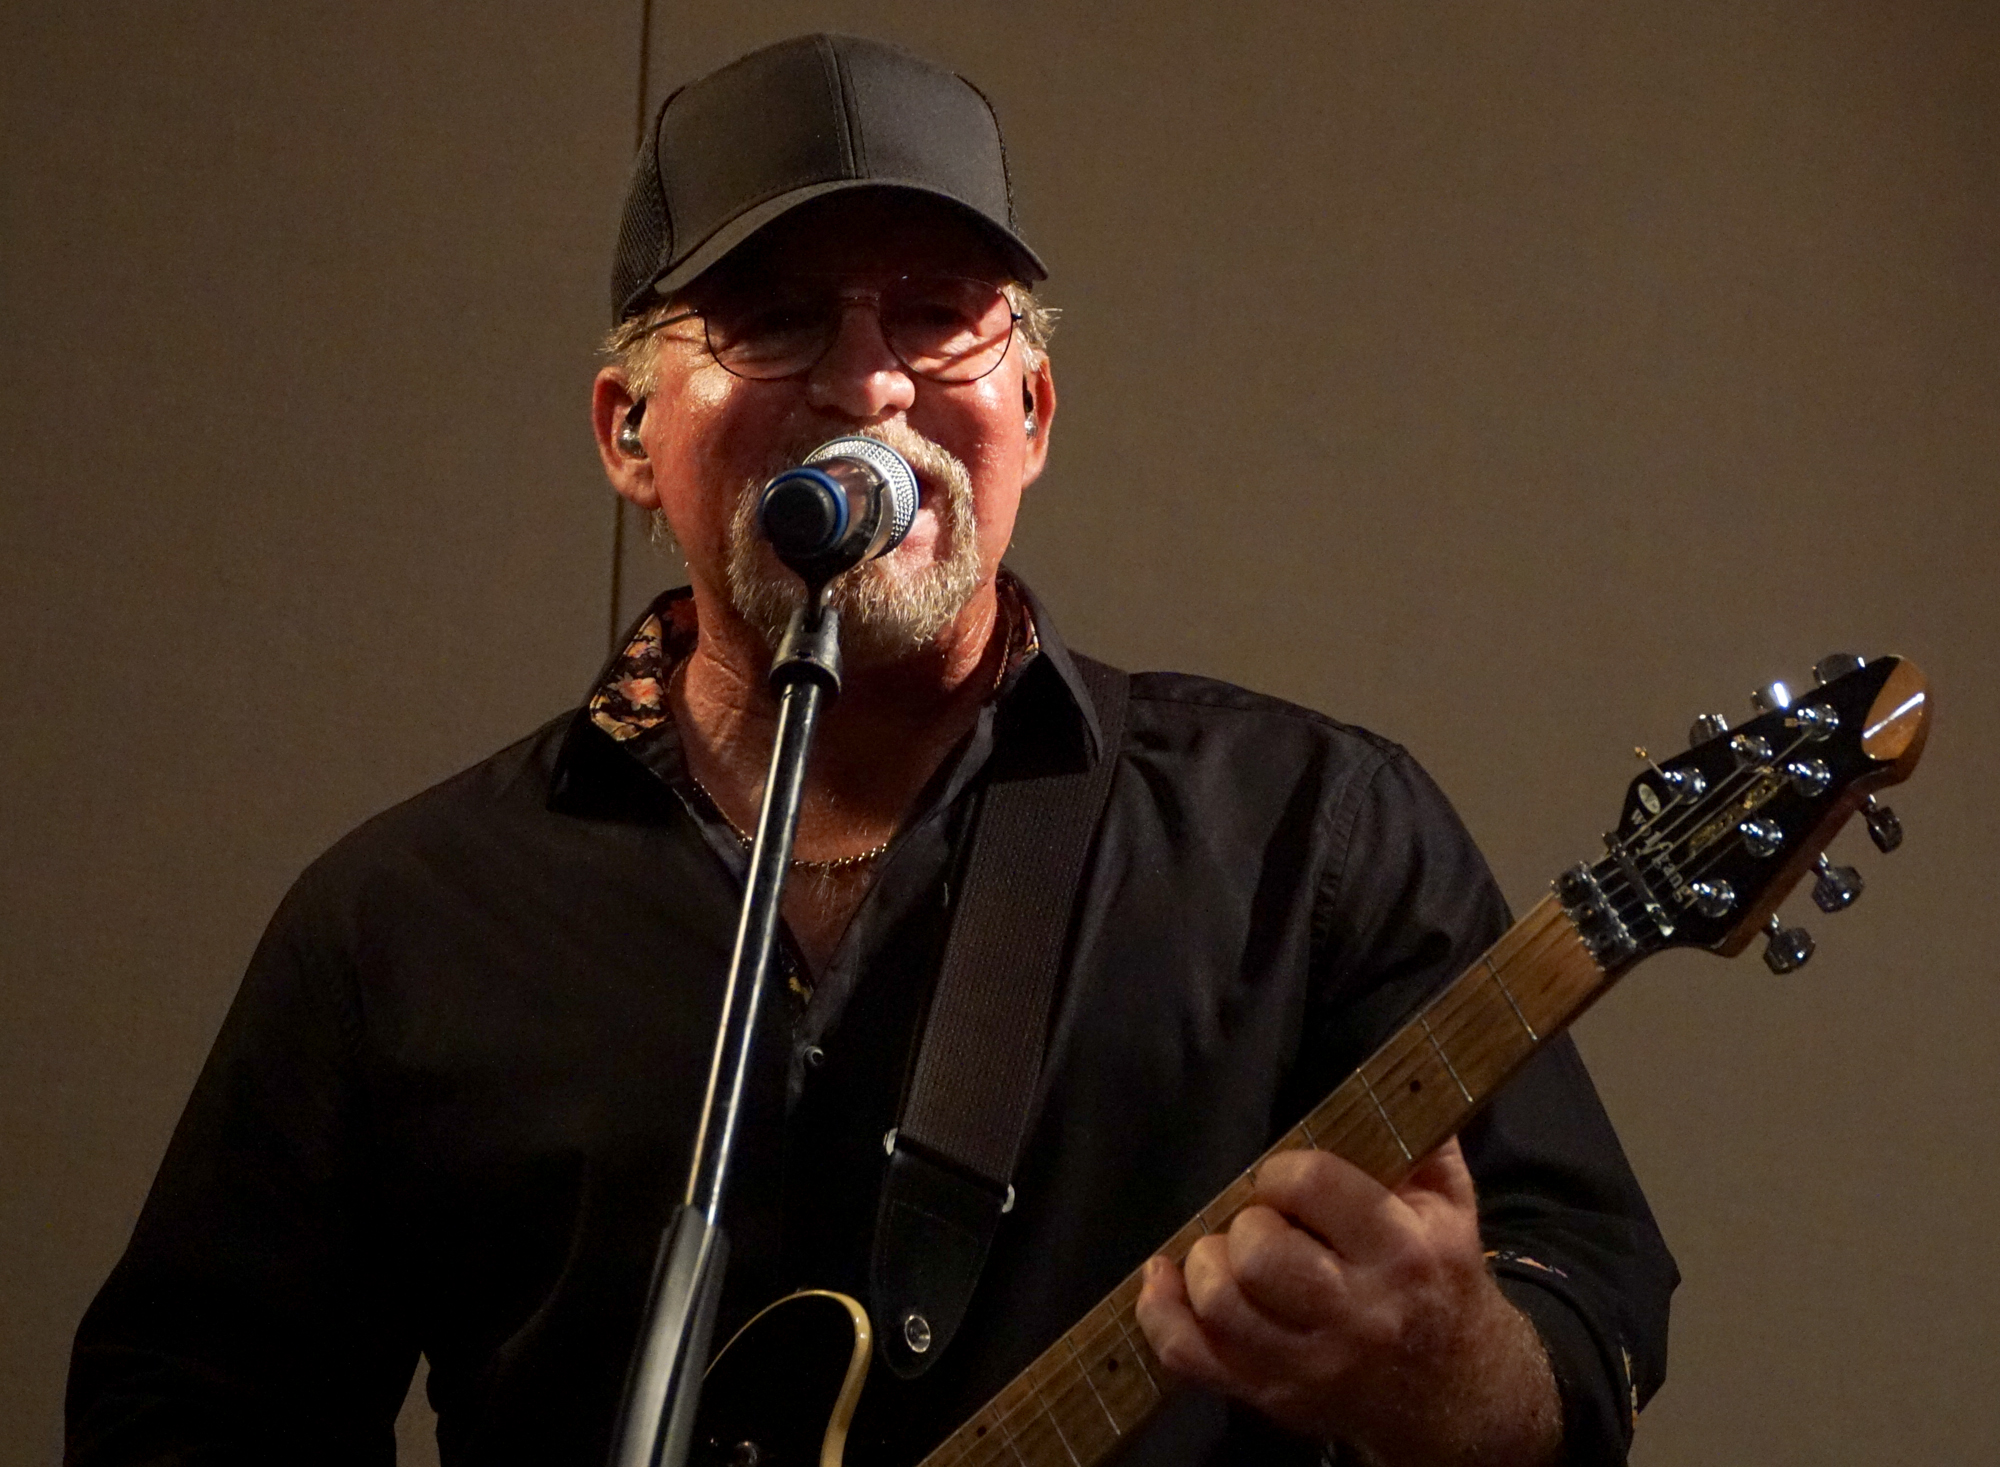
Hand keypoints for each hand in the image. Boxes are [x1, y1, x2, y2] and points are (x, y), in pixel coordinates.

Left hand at [1133, 1139, 1560, 1466]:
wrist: (1459, 1395)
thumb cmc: (1441, 1280)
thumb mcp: (1451, 1207)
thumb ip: (1422, 1141)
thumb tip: (1395, 1079)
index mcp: (1404, 1251)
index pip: (1313, 1187)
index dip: (1283, 1171)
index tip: (1286, 1179)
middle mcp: (1359, 1313)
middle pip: (1260, 1254)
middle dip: (1245, 1225)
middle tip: (1260, 1224)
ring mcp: (1312, 1365)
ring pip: (1221, 1306)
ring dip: (1204, 1266)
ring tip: (1224, 1254)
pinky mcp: (1274, 1398)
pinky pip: (1191, 1358)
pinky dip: (1161, 1316)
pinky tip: (1165, 1282)